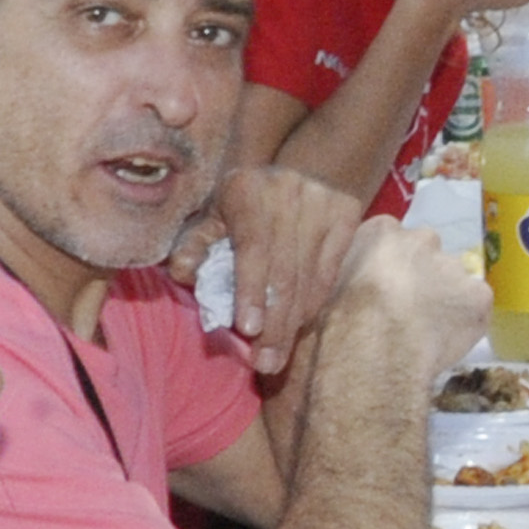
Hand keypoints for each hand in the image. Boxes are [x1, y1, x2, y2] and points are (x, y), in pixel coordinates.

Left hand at [167, 166, 362, 376]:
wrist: (303, 165)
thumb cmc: (245, 197)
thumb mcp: (214, 212)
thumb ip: (195, 243)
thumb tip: (182, 273)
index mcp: (247, 192)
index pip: (253, 248)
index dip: (251, 290)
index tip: (248, 328)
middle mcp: (289, 196)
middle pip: (284, 272)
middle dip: (274, 322)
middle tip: (264, 363)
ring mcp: (323, 208)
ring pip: (309, 278)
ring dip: (293, 323)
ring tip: (278, 358)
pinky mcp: (347, 220)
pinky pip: (329, 274)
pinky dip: (313, 305)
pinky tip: (298, 328)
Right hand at [323, 216, 491, 381]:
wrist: (374, 349)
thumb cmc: (338, 321)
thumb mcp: (327, 285)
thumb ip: (349, 272)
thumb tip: (352, 282)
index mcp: (381, 231)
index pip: (391, 237)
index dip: (389, 265)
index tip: (384, 286)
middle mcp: (423, 238)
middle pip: (428, 254)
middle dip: (421, 276)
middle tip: (407, 309)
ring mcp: (455, 266)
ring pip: (455, 280)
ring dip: (445, 298)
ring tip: (427, 330)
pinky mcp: (479, 296)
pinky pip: (476, 306)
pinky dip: (466, 321)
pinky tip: (446, 340)